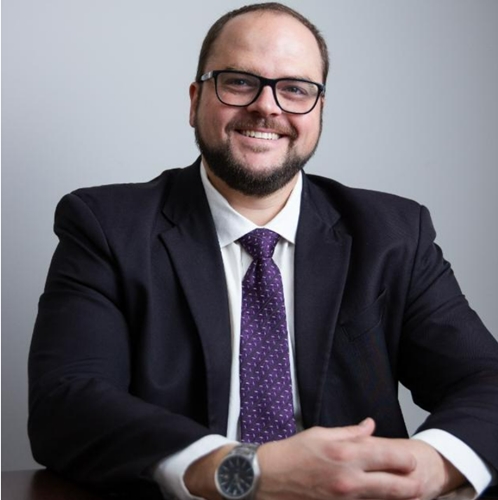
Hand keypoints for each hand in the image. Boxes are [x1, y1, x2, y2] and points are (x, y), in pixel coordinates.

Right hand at [185, 418, 465, 499]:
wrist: (271, 477)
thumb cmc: (295, 452)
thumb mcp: (323, 433)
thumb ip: (352, 432)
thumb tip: (371, 426)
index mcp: (347, 454)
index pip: (389, 458)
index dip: (406, 460)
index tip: (411, 459)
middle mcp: (351, 479)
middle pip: (397, 487)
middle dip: (413, 484)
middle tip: (419, 480)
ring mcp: (346, 497)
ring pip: (385, 498)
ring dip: (397, 492)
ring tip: (405, 486)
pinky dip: (377, 498)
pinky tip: (378, 491)